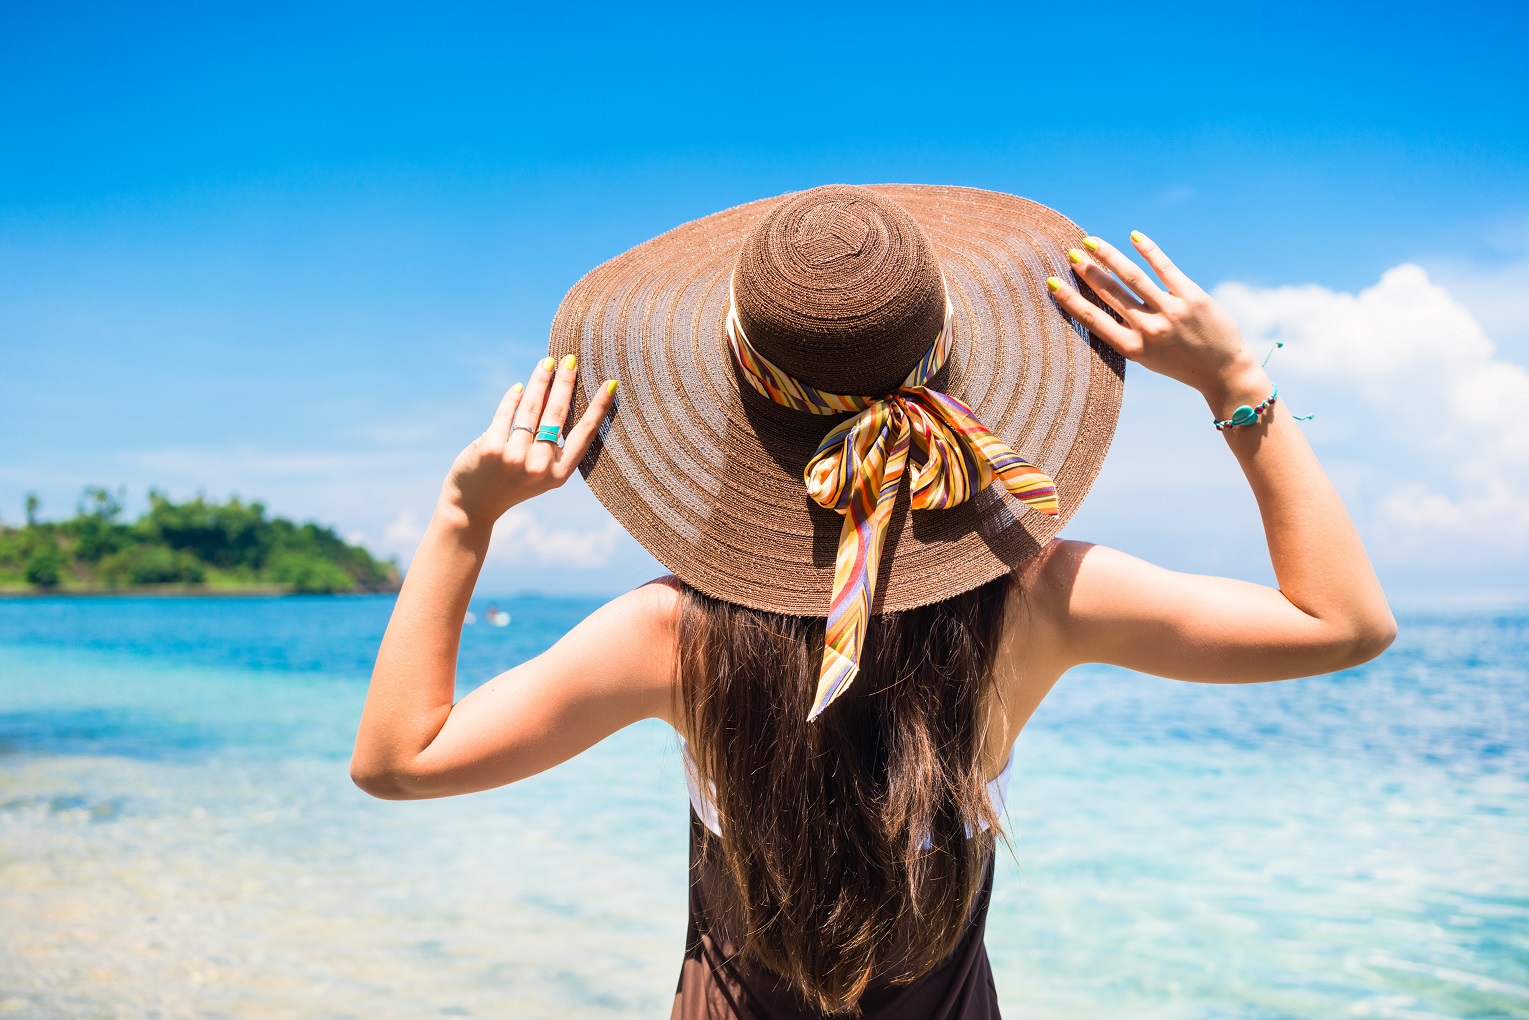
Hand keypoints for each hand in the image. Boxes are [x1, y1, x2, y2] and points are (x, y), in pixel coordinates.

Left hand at [438, 354, 617, 528]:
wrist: (473, 506)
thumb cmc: (510, 483)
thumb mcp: (539, 471)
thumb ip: (550, 442)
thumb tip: (556, 393)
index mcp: (560, 473)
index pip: (584, 433)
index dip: (599, 407)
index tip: (610, 383)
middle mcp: (541, 466)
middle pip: (557, 413)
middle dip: (565, 382)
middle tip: (570, 359)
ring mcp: (516, 457)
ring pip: (531, 408)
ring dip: (540, 380)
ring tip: (546, 363)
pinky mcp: (492, 448)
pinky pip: (507, 414)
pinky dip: (513, 397)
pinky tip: (519, 387)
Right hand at [1047, 232, 1269, 417]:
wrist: (1224, 372)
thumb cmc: (1182, 364)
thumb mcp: (1148, 357)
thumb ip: (1128, 332)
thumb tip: (1107, 299)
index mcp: (1132, 349)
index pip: (1093, 319)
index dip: (1070, 299)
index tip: (1053, 283)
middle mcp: (1148, 330)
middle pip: (1110, 293)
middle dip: (1088, 271)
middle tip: (1072, 253)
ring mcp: (1171, 312)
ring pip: (1132, 277)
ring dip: (1109, 256)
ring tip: (1092, 242)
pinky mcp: (1192, 297)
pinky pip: (1165, 268)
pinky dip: (1148, 250)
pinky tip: (1134, 237)